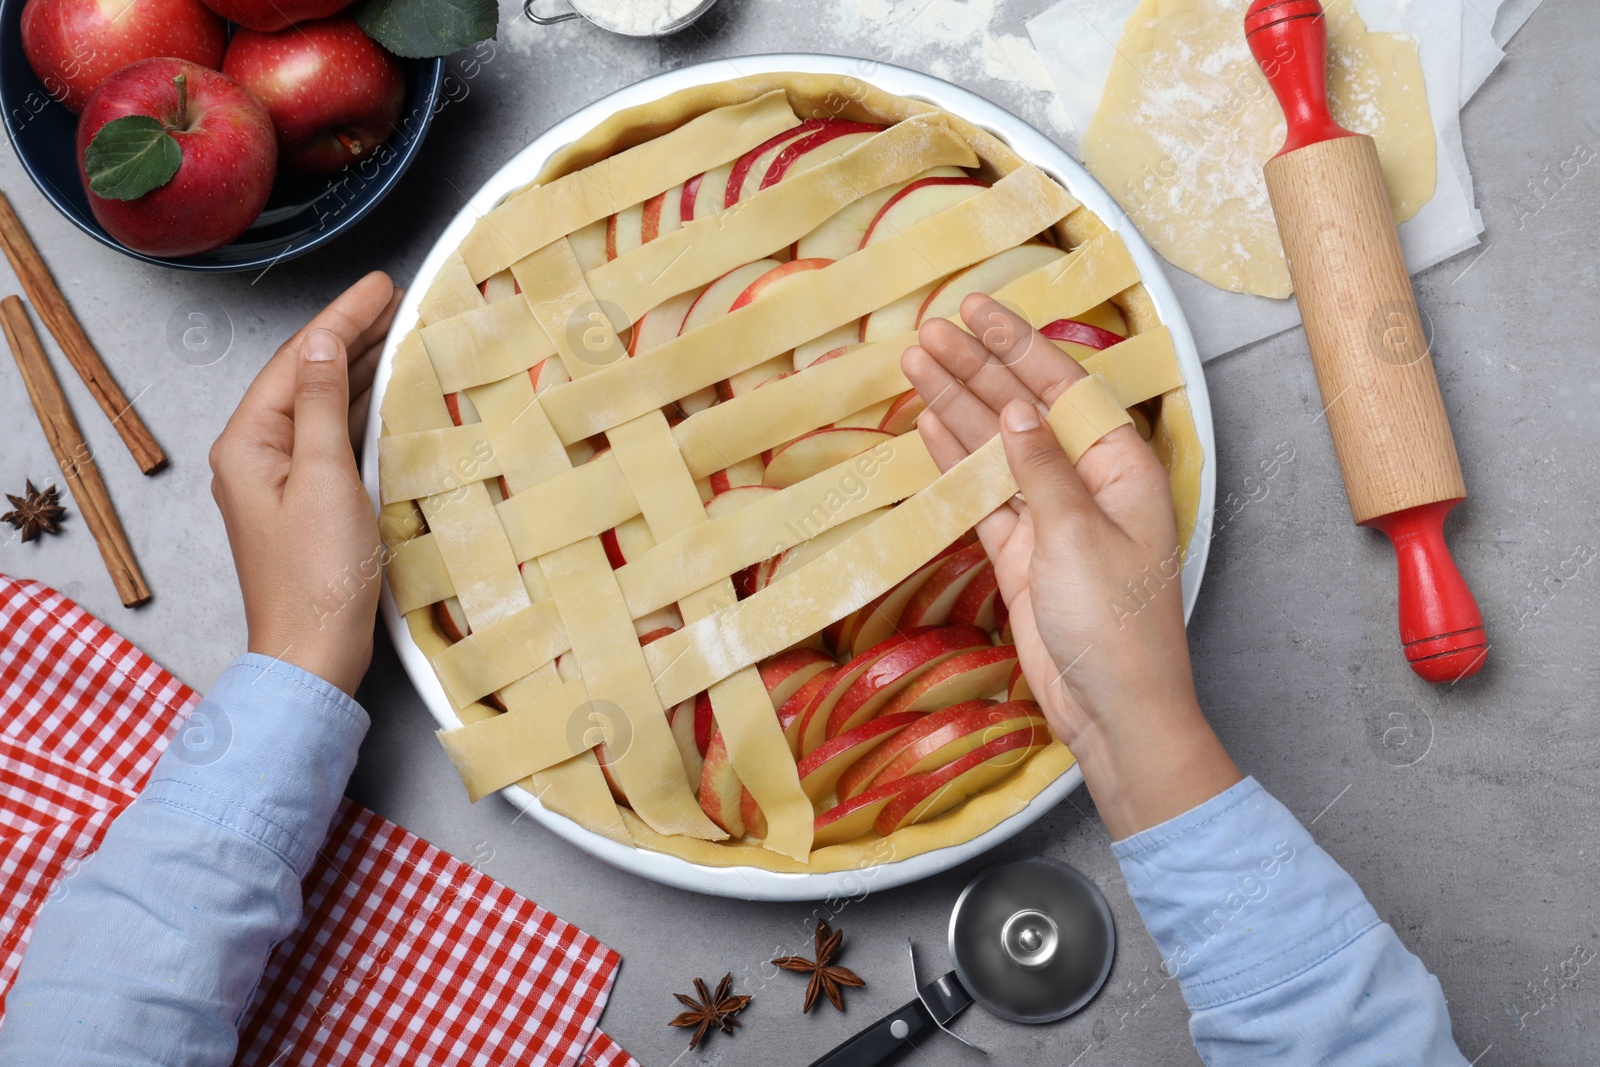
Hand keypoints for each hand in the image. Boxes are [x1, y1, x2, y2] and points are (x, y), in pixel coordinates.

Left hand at [209, 272, 401, 695]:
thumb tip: (320, 341)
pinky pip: (330, 437)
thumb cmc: (317, 574)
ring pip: (319, 405)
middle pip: (303, 376)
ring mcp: (280, 481)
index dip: (340, 317)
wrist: (313, 653)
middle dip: (349, 334)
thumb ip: (318, 403)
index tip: (383, 284)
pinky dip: (358, 408)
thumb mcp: (323, 477)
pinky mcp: (307, 504)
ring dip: (356, 367)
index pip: (295, 358)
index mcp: (247, 443)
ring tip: (396, 331)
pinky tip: (382, 394)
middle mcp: (256, 455)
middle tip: (397, 298)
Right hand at [902, 295, 1238, 837]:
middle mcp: (1086, 482)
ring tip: (914, 364)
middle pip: (1024, 411)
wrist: (1112, 709)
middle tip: (926, 332)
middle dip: (977, 370)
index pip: (1063, 388)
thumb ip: (1040, 468)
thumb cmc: (1115, 623)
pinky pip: (983, 496)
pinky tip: (929, 426)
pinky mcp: (1021, 554)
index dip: (1018, 346)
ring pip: (996, 449)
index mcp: (1121, 466)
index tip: (975, 310)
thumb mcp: (1078, 535)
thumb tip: (1013, 409)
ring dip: (958, 408)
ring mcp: (1050, 517)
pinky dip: (955, 463)